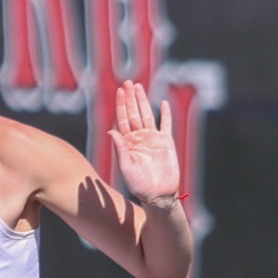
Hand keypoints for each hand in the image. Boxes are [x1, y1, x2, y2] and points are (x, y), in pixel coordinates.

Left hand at [106, 80, 178, 206]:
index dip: (121, 105)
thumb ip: (120, 148)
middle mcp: (139, 138)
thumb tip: (111, 130)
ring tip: (139, 87)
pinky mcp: (166, 142)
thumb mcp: (126, 167)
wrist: (158, 195)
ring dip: (143, 101)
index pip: (123, 119)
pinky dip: (165, 114)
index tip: (120, 91)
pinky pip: (166, 124)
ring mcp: (153, 139)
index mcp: (127, 143)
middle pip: (134, 113)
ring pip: (147, 115)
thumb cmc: (139, 185)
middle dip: (130, 98)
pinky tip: (162, 103)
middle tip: (128, 83)